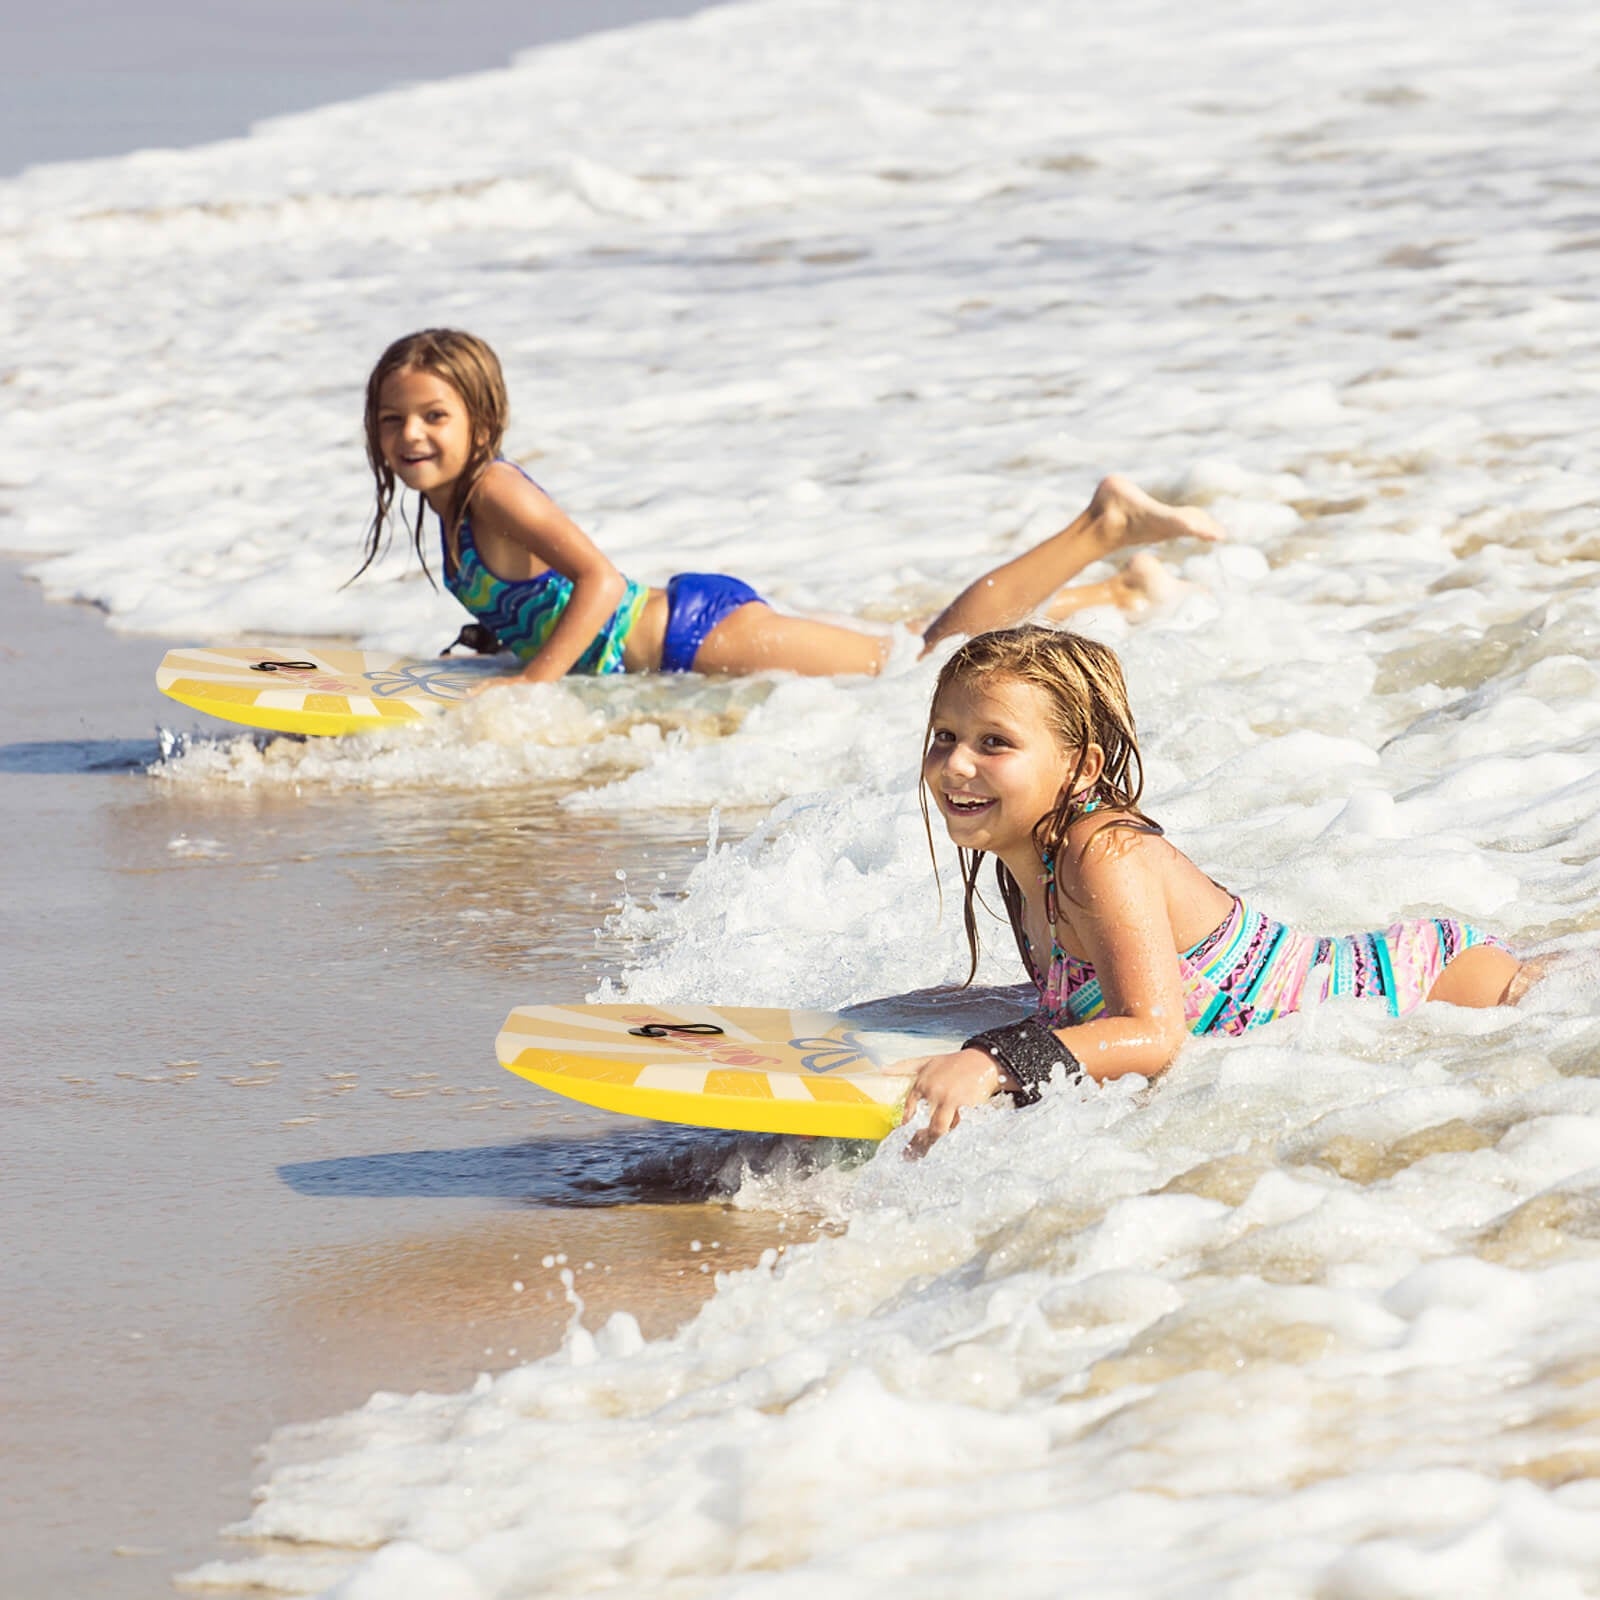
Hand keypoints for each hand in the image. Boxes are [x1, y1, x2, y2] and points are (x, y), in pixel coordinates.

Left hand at [886, 1047, 1006, 1156]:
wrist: (981, 1061)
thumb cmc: (951, 1062)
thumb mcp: (926, 1061)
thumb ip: (904, 1066)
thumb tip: (881, 1069)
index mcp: (923, 1083)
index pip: (910, 1110)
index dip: (907, 1125)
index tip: (904, 1135)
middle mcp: (935, 1093)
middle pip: (927, 1125)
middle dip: (922, 1142)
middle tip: (915, 1154)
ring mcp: (952, 1101)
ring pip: (941, 1128)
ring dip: (935, 1141)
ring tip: (929, 1151)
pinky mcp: (967, 1107)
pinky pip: (959, 1125)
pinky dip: (954, 1133)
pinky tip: (949, 1144)